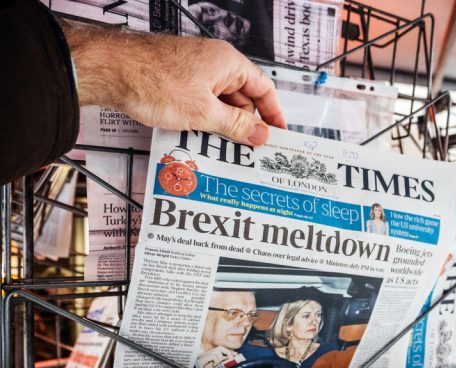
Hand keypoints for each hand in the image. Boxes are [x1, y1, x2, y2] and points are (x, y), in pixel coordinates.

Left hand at [62, 22, 285, 145]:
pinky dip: (204, 118)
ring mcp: (194, 70)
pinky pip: (201, 101)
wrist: (109, 70)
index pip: (263, 88)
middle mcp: (214, 62)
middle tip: (249, 148)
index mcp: (228, 63)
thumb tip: (259, 133)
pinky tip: (199, 135)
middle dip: (246, 123)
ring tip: (222, 146)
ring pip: (220, 101)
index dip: (274, 113)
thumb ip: (235, 125)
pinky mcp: (177, 79)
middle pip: (242, 96)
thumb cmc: (151, 80)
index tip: (278, 133)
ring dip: (223, 123)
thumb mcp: (203, 113)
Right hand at [196, 346, 237, 367]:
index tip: (235, 354)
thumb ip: (222, 361)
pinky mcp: (202, 358)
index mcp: (211, 354)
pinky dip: (216, 361)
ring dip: (221, 358)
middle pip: (221, 347)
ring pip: (218, 351)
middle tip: (232, 358)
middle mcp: (208, 353)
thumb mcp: (216, 366)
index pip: (222, 349)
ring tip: (219, 364)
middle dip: (228, 352)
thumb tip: (230, 357)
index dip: (230, 351)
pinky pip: (214, 356)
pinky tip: (214, 365)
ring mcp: (205, 355)